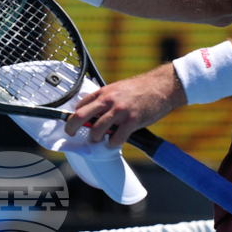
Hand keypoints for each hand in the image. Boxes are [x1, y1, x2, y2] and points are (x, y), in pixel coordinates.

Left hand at [63, 65, 186, 148]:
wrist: (160, 86)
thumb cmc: (139, 89)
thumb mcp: (117, 89)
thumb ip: (105, 99)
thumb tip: (93, 112)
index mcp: (104, 92)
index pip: (80, 105)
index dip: (73, 116)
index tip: (71, 124)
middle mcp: (109, 100)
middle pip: (81, 116)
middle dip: (72, 128)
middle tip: (71, 134)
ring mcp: (120, 111)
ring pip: (97, 130)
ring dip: (95, 139)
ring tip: (99, 140)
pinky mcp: (132, 121)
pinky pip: (116, 138)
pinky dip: (113, 144)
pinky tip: (115, 143)